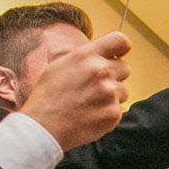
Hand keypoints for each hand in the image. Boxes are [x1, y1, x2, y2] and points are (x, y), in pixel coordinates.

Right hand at [17, 32, 131, 148]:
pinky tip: (90, 114)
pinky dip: (108, 112)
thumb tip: (98, 53)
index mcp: (86, 56)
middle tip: (96, 86)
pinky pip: (119, 109)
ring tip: (89, 102)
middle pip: (125, 68)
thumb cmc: (47, 96)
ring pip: (123, 91)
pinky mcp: (114, 113)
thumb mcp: (58, 66)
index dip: (121, 48)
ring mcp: (109, 93)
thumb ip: (82, 58)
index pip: (120, 41)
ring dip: (111, 96)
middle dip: (114, 75)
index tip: (116, 55)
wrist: (43, 127)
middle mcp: (100, 71)